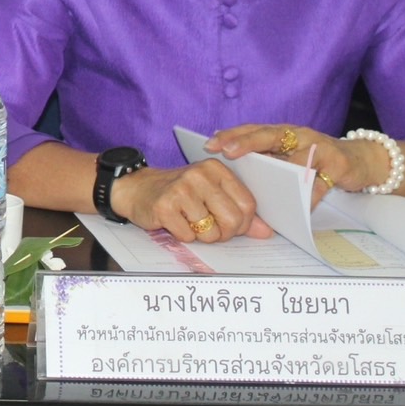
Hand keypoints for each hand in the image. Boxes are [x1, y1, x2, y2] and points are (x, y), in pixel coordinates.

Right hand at [110, 159, 272, 242]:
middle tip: (210, 229)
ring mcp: (181, 188)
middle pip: (232, 220)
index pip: (247, 204)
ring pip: (210, 232)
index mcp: (216, 169)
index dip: (242, 223)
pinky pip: (188, 236)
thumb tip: (266, 232)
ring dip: (201, 236)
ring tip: (189, 222)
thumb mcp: (211, 196)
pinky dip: (183, 236)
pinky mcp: (165, 205)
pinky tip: (174, 222)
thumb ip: (239, 212)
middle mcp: (200, 175)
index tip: (229, 224)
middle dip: (223, 234)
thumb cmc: (180, 194)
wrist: (138, 189)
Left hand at [205, 123, 389, 204]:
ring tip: (260, 186)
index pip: (253, 129)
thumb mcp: (291, 158)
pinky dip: (308, 197)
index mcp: (283, 133)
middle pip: (270, 135)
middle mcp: (299, 135)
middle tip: (227, 151)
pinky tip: (298, 207)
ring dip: (279, 175)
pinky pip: (319, 184)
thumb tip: (233, 179)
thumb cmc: (317, 161)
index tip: (209, 144)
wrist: (359, 161)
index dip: (231, 135)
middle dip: (246, 142)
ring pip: (295, 160)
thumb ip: (269, 162)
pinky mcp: (338, 164)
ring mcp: (320, 147)